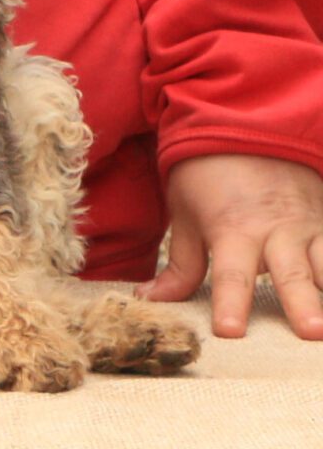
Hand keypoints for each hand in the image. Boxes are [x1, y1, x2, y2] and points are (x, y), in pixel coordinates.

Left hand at [137, 155, 322, 338]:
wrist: (240, 126)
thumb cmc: (205, 175)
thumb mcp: (184, 215)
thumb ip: (180, 265)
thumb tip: (151, 300)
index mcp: (233, 230)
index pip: (230, 275)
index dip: (230, 304)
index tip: (230, 332)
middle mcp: (274, 230)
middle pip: (290, 273)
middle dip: (302, 303)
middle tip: (310, 332)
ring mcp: (306, 225)